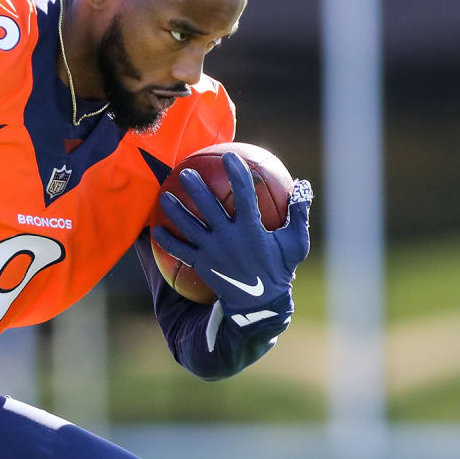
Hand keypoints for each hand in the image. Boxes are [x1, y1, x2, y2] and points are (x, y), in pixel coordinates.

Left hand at [152, 152, 312, 314]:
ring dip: (175, 210)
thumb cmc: (279, 269)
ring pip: (189, 227)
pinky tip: (156, 229)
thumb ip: (298, 214)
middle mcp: (228, 238)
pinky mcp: (201, 265)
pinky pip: (179, 251)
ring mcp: (212, 252)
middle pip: (208, 208)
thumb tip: (303, 185)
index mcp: (251, 229)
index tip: (230, 156)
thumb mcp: (296, 243)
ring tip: (163, 195)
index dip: (237, 173)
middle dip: (196, 188)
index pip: (244, 194)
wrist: (260, 303)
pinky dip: (167, 240)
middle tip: (185, 171)